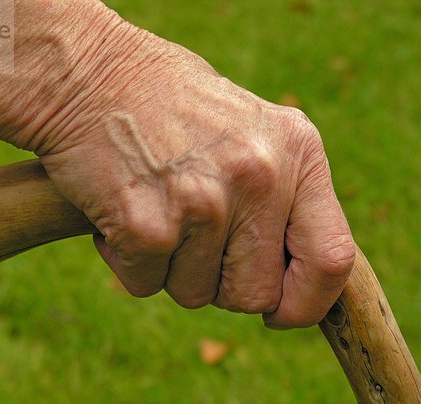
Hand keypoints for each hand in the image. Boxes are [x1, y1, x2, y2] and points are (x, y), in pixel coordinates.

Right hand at [0, 1, 354, 327]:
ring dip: (171, 267)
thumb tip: (296, 278)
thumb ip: (281, 197)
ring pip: (194, 294)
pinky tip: (122, 210)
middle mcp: (258, 177)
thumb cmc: (168, 105)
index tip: (279, 312)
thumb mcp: (250, 131)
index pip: (332, 260)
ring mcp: (202, 202)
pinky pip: (145, 283)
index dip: (307, 303)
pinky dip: (129, 261)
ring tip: (155, 206)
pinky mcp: (146, 225)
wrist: (88, 75)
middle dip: (219, 283)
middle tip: (191, 237)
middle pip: (254, 294)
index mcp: (297, 152)